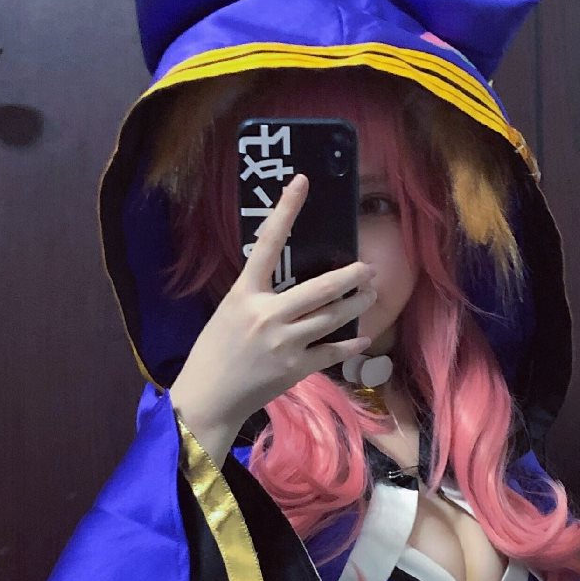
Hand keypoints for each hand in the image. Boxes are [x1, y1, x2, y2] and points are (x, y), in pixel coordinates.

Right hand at [168, 173, 378, 465]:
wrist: (208, 398)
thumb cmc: (214, 352)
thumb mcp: (229, 311)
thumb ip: (257, 295)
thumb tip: (288, 283)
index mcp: (245, 293)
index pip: (268, 243)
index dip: (286, 210)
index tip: (302, 182)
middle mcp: (267, 314)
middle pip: (322, 288)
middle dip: (352, 276)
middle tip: (370, 268)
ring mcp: (284, 343)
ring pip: (333, 318)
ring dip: (357, 305)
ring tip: (371, 294)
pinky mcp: (295, 369)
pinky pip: (331, 352)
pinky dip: (350, 344)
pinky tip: (363, 337)